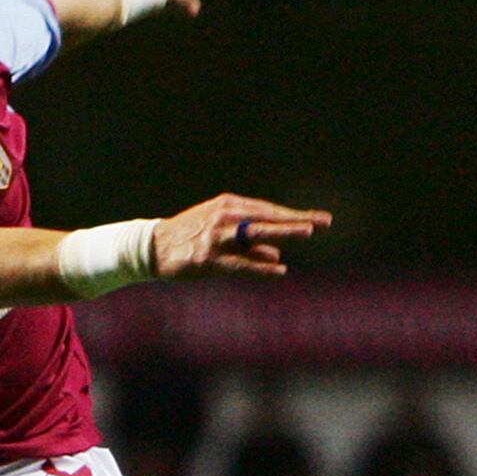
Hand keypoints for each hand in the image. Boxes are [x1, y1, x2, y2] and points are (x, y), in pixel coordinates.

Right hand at [150, 194, 332, 280]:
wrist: (154, 246)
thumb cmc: (191, 238)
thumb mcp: (221, 232)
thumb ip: (250, 243)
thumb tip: (276, 254)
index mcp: (230, 205)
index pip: (268, 210)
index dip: (294, 216)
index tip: (320, 220)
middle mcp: (225, 216)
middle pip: (267, 217)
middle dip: (296, 220)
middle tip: (322, 222)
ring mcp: (216, 236)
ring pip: (255, 233)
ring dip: (282, 231)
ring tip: (308, 232)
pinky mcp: (207, 258)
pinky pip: (239, 263)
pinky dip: (260, 266)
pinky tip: (279, 269)